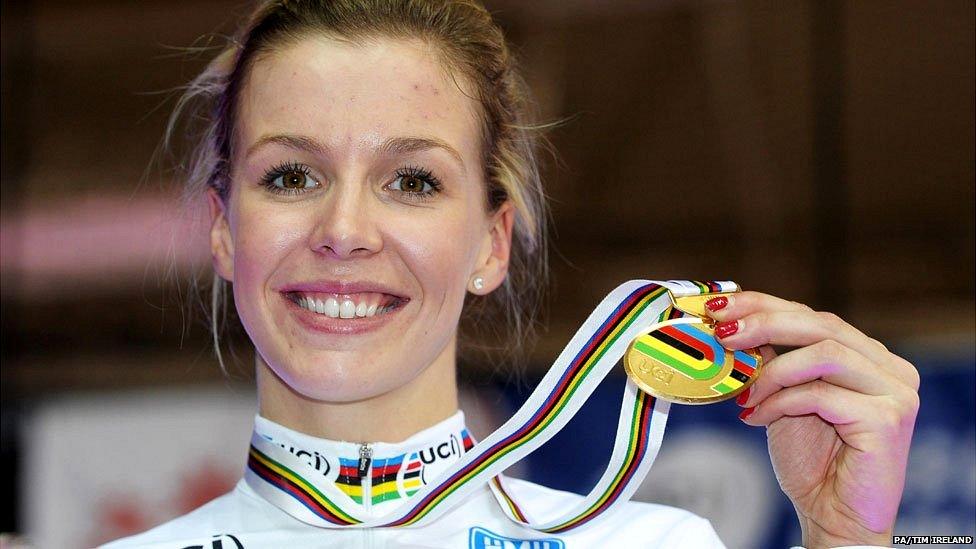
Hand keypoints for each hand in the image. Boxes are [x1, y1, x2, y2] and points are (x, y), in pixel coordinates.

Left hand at [703, 291, 919, 548]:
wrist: (834, 517)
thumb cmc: (812, 461)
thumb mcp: (783, 398)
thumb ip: (772, 361)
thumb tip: (733, 323)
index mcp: (868, 356)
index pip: (812, 315)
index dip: (763, 304)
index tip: (718, 304)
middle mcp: (890, 367)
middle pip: (821, 324)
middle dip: (764, 322)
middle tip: (723, 333)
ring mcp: (895, 391)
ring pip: (824, 353)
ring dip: (772, 371)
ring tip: (744, 394)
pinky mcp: (887, 418)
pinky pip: (821, 394)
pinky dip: (780, 401)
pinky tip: (756, 417)